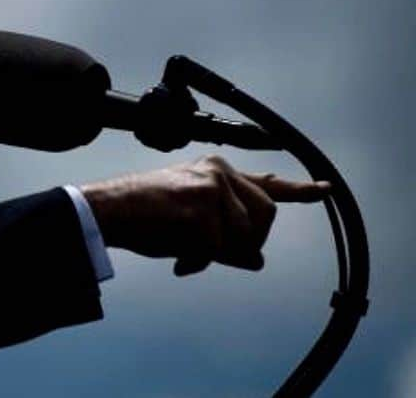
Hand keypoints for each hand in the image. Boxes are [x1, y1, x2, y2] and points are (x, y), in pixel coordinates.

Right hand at [80, 154, 330, 275]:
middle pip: (264, 217)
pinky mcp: (201, 210)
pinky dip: (198, 262)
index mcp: (216, 171)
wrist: (107, 210)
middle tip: (214, 252)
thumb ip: (228, 236)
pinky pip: (215, 251)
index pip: (265, 183)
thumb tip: (258, 261)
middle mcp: (219, 173)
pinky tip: (179, 260)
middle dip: (247, 242)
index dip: (298, 190)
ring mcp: (211, 189)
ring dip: (216, 254)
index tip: (325, 189)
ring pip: (242, 237)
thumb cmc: (144, 215)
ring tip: (185, 252)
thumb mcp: (190, 221)